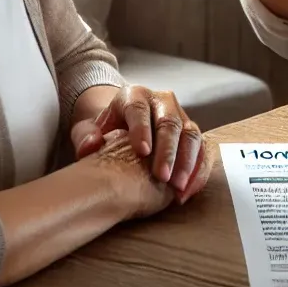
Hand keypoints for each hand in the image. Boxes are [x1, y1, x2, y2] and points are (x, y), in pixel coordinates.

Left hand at [69, 85, 207, 199]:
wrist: (124, 125)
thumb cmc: (106, 129)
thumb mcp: (89, 128)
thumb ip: (85, 136)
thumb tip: (90, 146)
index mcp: (135, 95)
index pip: (139, 109)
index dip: (142, 129)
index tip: (142, 152)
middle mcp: (162, 101)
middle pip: (169, 122)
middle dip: (168, 151)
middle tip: (163, 177)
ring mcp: (181, 116)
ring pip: (191, 134)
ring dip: (187, 162)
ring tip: (178, 188)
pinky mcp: (192, 134)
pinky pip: (203, 150)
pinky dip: (197, 171)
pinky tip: (187, 191)